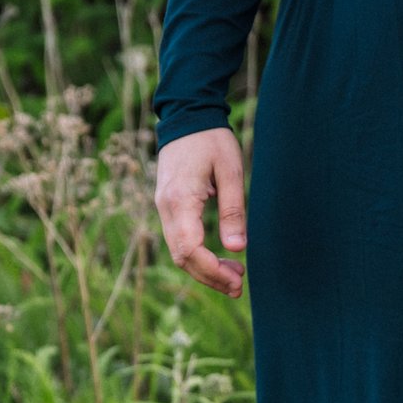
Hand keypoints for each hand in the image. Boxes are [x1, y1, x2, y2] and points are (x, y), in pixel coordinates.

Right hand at [155, 126, 247, 297]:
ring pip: (179, 252)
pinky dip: (198, 255)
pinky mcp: (168, 206)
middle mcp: (165, 207)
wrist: (187, 116)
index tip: (237, 279)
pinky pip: (179, 239)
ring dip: (205, 268)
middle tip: (239, 286)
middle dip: (210, 277)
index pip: (189, 249)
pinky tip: (220, 258)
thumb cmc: (211, 139)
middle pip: (182, 257)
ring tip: (235, 276)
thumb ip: (232, 211)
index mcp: (179, 200)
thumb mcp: (230, 171)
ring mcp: (163, 207)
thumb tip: (237, 249)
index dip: (212, 270)